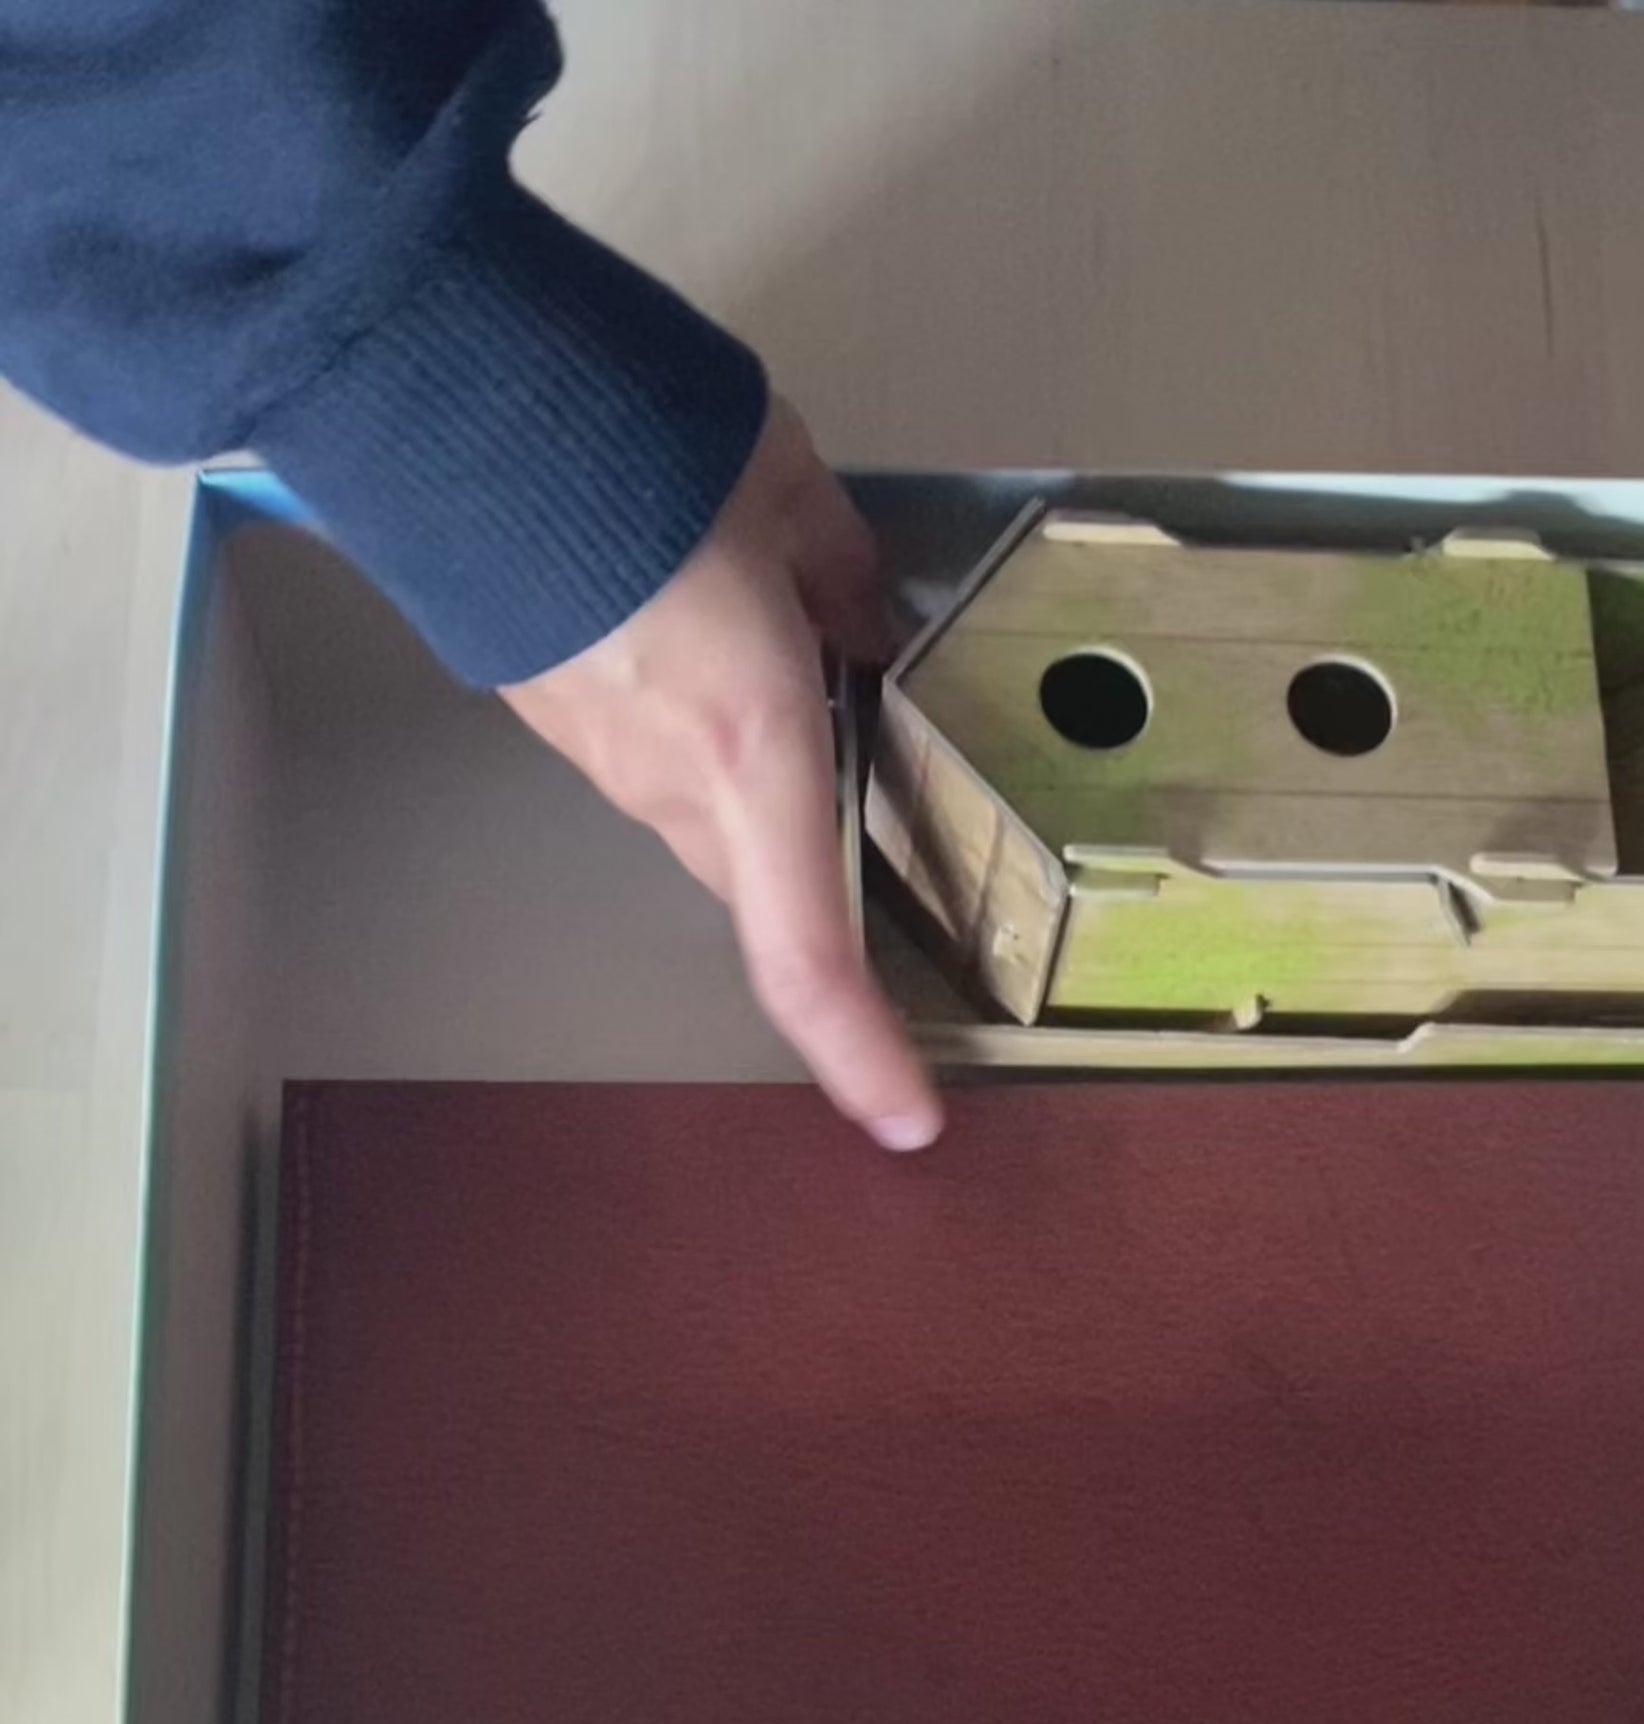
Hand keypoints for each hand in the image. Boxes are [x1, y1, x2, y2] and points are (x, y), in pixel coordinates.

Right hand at [503, 398, 941, 1151]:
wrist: (446, 395)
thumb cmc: (632, 437)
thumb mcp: (789, 491)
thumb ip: (846, 577)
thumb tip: (871, 632)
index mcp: (750, 741)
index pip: (804, 949)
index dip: (861, 1052)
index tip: (913, 1123)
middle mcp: (669, 780)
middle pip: (771, 888)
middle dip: (835, 879)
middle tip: (907, 840)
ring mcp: (598, 756)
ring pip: (714, 822)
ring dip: (771, 791)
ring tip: (808, 689)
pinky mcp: (554, 716)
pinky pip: (656, 762)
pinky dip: (706, 738)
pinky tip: (710, 640)